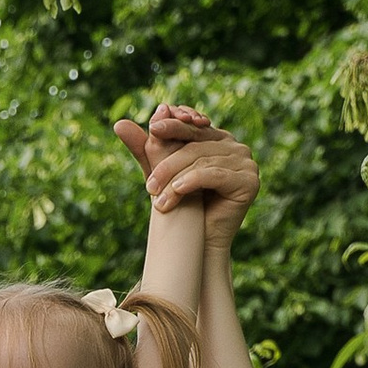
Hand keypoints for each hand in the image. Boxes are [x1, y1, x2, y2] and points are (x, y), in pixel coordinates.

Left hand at [111, 99, 257, 251]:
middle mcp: (236, 147)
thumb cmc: (181, 207)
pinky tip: (176, 192)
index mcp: (219, 139)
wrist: (198, 245)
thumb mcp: (161, 173)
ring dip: (174, 180)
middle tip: (149, 185)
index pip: (193, 128)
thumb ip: (145, 149)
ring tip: (157, 200)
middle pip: (195, 146)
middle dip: (168, 164)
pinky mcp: (249, 181)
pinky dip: (192, 181)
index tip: (152, 128)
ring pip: (202, 161)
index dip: (173, 126)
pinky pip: (214, 174)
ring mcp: (246, 162)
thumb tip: (118, 123)